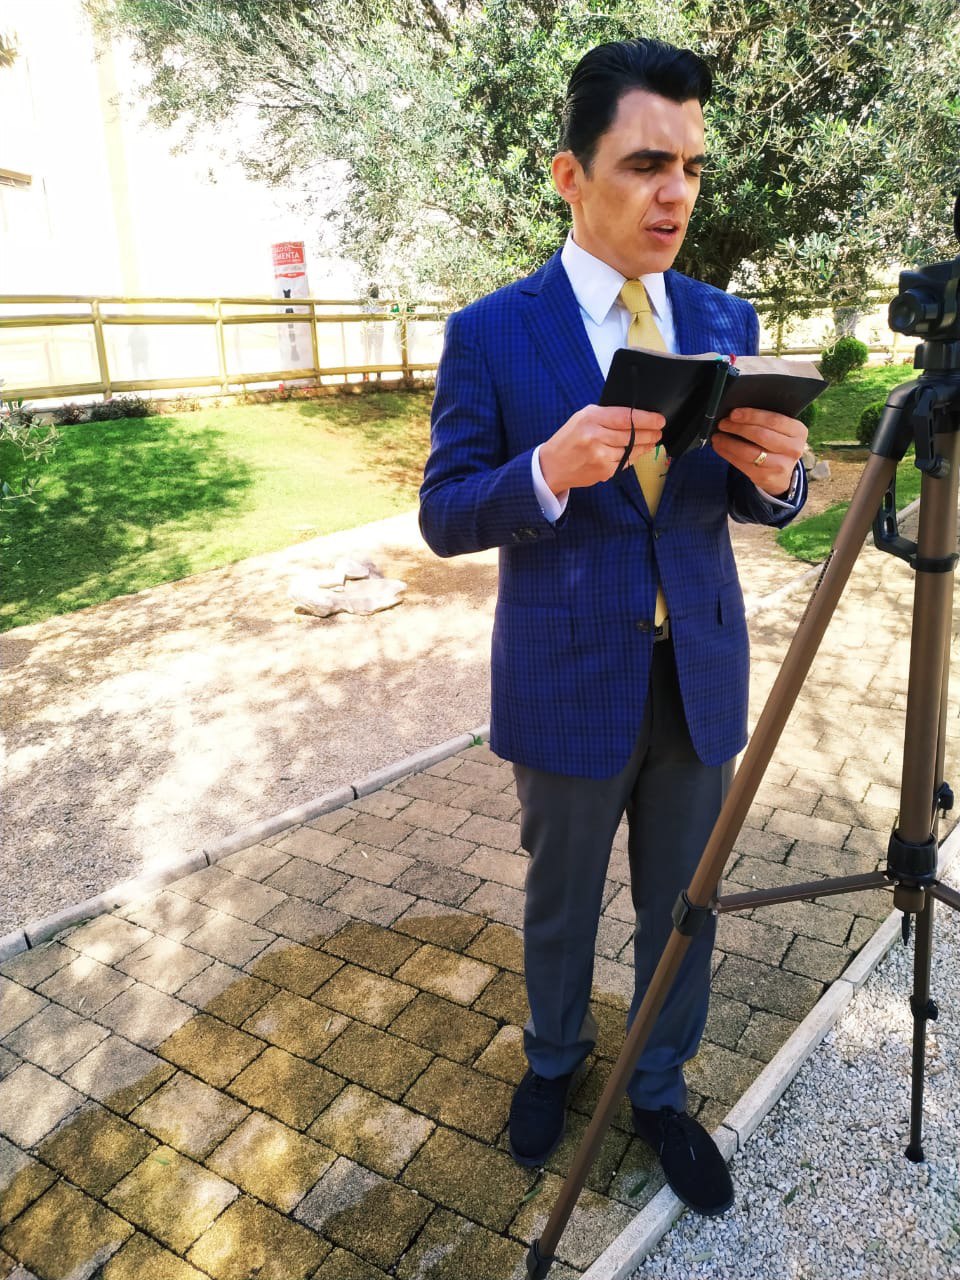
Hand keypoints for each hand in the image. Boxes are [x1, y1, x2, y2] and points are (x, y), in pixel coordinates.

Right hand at [539, 404, 663, 496]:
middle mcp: (595, 436)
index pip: (625, 417)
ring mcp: (600, 456)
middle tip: (659, 432)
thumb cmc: (569, 439)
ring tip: (651, 442)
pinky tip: (635, 453)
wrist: (552, 466)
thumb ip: (606, 415)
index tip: (659, 419)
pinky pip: (625, 462)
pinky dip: (632, 457)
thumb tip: (635, 417)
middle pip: (632, 434)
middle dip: (650, 433)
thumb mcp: (582, 418)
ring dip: (644, 447)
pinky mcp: (604, 471)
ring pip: (631, 450)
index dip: (646, 419)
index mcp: (590, 419)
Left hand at [711, 408, 806, 496]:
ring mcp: (780, 465)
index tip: (734, 413)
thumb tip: (737, 413)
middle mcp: (793, 449)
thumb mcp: (781, 431)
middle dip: (738, 428)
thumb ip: (766, 421)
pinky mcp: (766, 477)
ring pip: (749, 452)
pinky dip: (727, 454)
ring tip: (717, 436)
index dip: (751, 416)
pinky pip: (742, 464)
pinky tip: (720, 447)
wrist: (783, 474)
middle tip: (723, 423)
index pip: (773, 420)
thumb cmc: (778, 444)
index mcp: (798, 431)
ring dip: (729, 443)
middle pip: (761, 435)